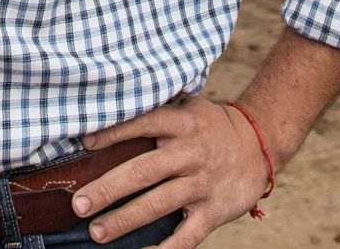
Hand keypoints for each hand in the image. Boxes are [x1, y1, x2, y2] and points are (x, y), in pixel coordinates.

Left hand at [75, 94, 269, 245]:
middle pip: (143, 171)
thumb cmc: (210, 126)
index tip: (85, 143)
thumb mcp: (190, 106)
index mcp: (182, 123)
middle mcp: (190, 153)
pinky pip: (187, 236)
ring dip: (125, 220)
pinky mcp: (213, 211)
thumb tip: (111, 103)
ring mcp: (201, 184)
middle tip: (79, 204)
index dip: (114, 132)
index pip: (144, 123)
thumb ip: (158, 108)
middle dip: (108, 189)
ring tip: (96, 232)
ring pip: (158, 204)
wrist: (260, 147)